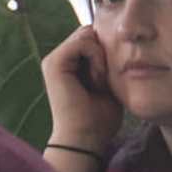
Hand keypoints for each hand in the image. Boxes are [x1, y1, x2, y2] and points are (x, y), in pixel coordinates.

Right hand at [42, 24, 123, 157]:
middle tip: (106, 78)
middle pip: (88, 33)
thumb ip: (107, 64)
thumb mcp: (108, 85)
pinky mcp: (54, 63)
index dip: (107, 49)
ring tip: (101, 80)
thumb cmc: (99, 119)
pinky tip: (97, 78)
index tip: (111, 76)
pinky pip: (82, 43)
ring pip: (86, 35)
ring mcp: (53, 60)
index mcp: (68, 64)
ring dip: (101, 55)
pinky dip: (96, 58)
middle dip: (104, 50)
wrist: (85, 139)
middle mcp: (58, 59)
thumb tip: (117, 45)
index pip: (90, 38)